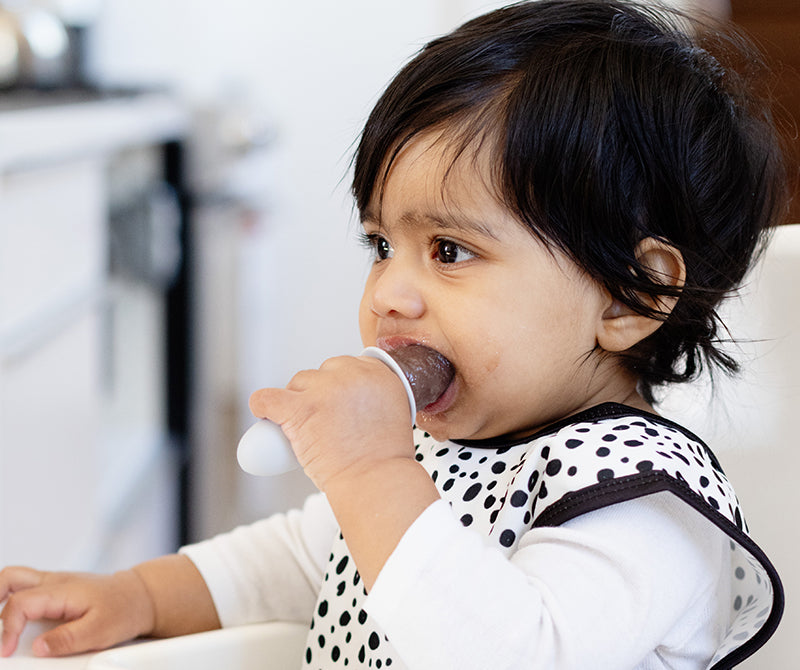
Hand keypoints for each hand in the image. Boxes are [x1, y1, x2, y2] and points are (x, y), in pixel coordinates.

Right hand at [0, 566, 154, 656]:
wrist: (139, 596)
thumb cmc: (123, 609)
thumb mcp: (100, 630)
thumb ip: (67, 639)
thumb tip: (38, 648)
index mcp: (62, 589)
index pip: (21, 602)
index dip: (9, 628)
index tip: (9, 649)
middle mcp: (54, 581)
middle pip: (10, 578)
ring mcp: (54, 583)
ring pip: (15, 579)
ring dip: (1, 598)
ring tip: (2, 627)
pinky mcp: (55, 590)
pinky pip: (26, 589)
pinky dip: (13, 602)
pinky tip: (16, 621)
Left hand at [248, 354, 414, 490]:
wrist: (375, 482)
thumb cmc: (383, 461)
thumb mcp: (394, 414)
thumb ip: (373, 398)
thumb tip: (346, 398)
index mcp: (379, 374)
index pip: (346, 365)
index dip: (336, 386)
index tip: (333, 404)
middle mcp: (353, 375)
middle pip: (322, 372)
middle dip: (317, 393)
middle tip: (321, 422)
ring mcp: (326, 390)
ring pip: (298, 382)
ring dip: (296, 402)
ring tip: (304, 429)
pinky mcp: (301, 408)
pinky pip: (267, 398)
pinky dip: (262, 406)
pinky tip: (265, 416)